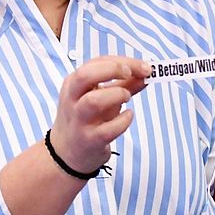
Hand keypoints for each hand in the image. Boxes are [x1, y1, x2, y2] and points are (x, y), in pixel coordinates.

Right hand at [49, 56, 148, 174]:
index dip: (122, 61)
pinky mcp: (89, 140)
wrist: (66, 153)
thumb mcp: (100, 96)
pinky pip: (108, 129)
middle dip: (113, 70)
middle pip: (85, 76)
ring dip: (117, 95)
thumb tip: (147, 74)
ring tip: (126, 98)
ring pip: (94, 101)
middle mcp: (72, 100)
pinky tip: (127, 116)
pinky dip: (124, 120)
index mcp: (73, 84)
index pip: (96, 62)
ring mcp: (79, 121)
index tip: (144, 67)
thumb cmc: (87, 118)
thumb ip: (124, 84)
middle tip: (130, 75)